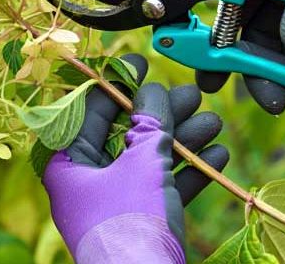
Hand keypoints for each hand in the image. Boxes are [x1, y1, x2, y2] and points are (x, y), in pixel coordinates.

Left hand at [43, 54, 228, 263]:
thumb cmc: (132, 221)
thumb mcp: (142, 162)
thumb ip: (150, 120)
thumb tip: (153, 90)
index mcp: (67, 162)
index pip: (89, 109)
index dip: (118, 82)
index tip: (144, 62)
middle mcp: (85, 181)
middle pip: (123, 133)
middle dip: (163, 113)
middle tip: (193, 93)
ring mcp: (111, 204)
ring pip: (147, 160)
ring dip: (182, 140)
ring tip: (215, 122)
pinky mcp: (138, 223)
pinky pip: (161, 188)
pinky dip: (187, 172)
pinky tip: (217, 155)